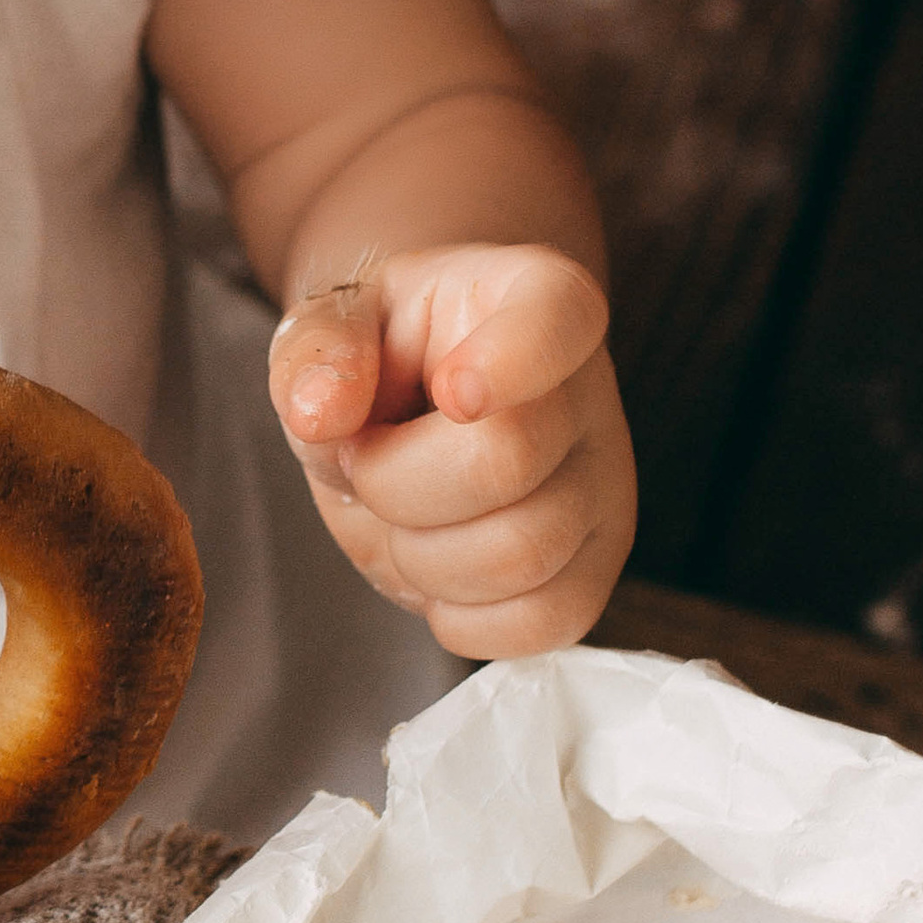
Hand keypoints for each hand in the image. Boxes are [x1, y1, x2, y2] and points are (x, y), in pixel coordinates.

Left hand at [268, 244, 634, 655]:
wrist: (414, 408)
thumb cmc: (381, 356)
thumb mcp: (336, 324)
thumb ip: (317, 350)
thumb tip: (318, 412)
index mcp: (537, 297)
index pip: (556, 320)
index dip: (508, 362)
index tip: (449, 390)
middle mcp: (591, 391)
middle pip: (505, 461)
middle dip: (395, 482)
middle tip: (364, 461)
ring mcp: (605, 488)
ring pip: (521, 555)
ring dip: (419, 553)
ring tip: (399, 513)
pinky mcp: (594, 573)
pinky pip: (540, 626)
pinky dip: (461, 618)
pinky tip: (434, 567)